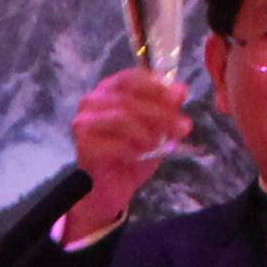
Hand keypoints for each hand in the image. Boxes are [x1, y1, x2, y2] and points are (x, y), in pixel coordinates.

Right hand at [65, 66, 193, 242]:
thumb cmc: (132, 154)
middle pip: (128, 98)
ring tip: (162, 144)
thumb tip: (181, 89)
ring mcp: (84, 122)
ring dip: (148, 131)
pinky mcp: (83, 145)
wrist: (111, 188)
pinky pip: (113, 143)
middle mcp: (92, 101)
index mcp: (109, 90)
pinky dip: (133, 150)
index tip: (177, 99)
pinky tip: (143, 156)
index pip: (131, 78)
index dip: (156, 86)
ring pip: (121, 118)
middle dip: (160, 113)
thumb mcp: (157, 129)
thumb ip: (167, 109)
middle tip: (182, 128)